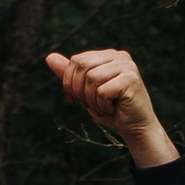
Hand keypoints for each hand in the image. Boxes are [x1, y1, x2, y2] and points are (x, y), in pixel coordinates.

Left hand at [46, 45, 177, 168]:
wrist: (136, 129)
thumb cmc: (112, 110)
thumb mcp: (85, 92)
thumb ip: (70, 75)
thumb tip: (49, 57)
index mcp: (109, 55)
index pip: (77, 60)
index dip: (69, 81)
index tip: (74, 99)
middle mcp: (119, 56)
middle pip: (82, 65)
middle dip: (79, 90)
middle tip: (91, 104)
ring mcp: (127, 66)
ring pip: (91, 78)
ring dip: (92, 100)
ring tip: (104, 107)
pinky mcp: (131, 79)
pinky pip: (102, 91)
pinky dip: (103, 106)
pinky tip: (114, 109)